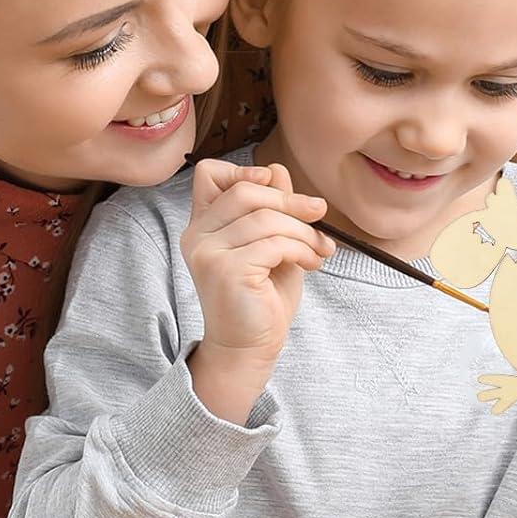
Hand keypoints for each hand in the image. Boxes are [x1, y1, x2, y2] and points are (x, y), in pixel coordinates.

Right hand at [182, 160, 331, 420]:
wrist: (248, 348)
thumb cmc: (260, 298)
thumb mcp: (271, 244)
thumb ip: (271, 208)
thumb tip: (277, 170)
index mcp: (202, 225)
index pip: (209, 174)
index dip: (244, 172)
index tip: (279, 188)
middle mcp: (197, 235)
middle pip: (246, 191)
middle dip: (291, 200)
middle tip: (319, 214)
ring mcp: (208, 253)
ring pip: (266, 218)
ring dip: (304, 231)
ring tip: (319, 250)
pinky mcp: (226, 270)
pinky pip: (275, 243)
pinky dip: (302, 250)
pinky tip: (311, 264)